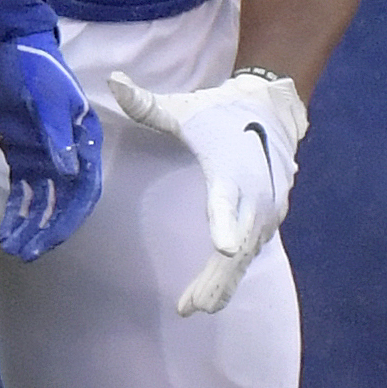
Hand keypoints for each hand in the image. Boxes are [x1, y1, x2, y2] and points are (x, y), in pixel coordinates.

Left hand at [0, 28, 102, 259]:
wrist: (10, 51)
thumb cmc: (35, 71)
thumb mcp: (46, 100)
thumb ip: (56, 135)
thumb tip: (68, 172)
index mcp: (85, 139)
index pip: (84, 187)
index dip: (70, 216)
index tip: (51, 239)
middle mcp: (70, 154)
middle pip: (65, 202)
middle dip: (48, 230)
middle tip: (26, 252)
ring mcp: (46, 158)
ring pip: (43, 202)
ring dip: (30, 226)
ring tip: (12, 247)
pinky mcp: (24, 158)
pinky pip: (24, 193)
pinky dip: (17, 212)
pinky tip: (5, 231)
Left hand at [111, 67, 307, 315]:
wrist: (271, 107)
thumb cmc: (219, 110)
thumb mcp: (183, 108)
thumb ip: (147, 104)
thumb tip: (113, 81)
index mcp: (230, 169)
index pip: (227, 200)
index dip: (225, 224)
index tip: (223, 247)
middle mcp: (254, 192)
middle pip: (238, 243)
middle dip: (216, 277)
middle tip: (189, 305)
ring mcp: (268, 207)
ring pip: (246, 254)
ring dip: (223, 281)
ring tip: (195, 305)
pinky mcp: (273, 216)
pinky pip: (253, 250)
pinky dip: (235, 272)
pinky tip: (216, 292)